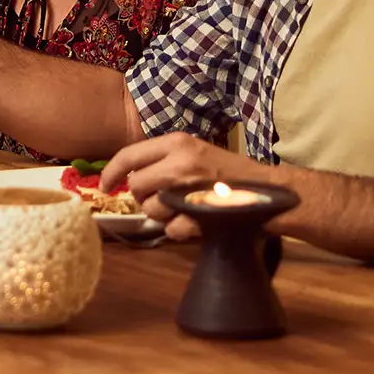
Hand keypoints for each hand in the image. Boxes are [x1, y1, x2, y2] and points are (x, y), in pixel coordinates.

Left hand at [103, 131, 283, 241]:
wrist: (270, 191)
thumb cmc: (232, 173)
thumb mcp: (196, 154)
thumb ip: (166, 161)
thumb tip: (130, 178)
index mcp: (178, 143)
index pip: (129, 155)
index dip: (111, 172)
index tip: (104, 185)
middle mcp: (180, 162)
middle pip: (136, 187)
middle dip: (144, 198)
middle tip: (163, 199)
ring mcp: (190, 188)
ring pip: (151, 210)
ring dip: (164, 216)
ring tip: (186, 209)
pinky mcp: (200, 214)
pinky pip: (172, 229)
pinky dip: (182, 231)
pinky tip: (198, 222)